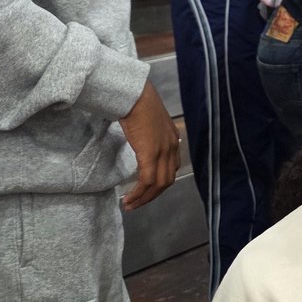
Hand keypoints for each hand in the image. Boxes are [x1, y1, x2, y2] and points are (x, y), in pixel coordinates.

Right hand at [119, 81, 179, 210]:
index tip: (146, 192)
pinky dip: (139, 193)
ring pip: (158, 184)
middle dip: (152, 196)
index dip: (159, 184)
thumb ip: (150, 135)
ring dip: (144, 198)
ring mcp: (163, 151)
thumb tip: (141, 141)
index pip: (171, 169)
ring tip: (130, 205)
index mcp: (173, 140)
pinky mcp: (150, 153)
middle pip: (167, 180)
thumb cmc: (137, 105)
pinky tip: (129, 198)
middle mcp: (172, 147)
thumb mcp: (149, 123)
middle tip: (137, 204)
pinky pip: (147, 180)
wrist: (134, 96)